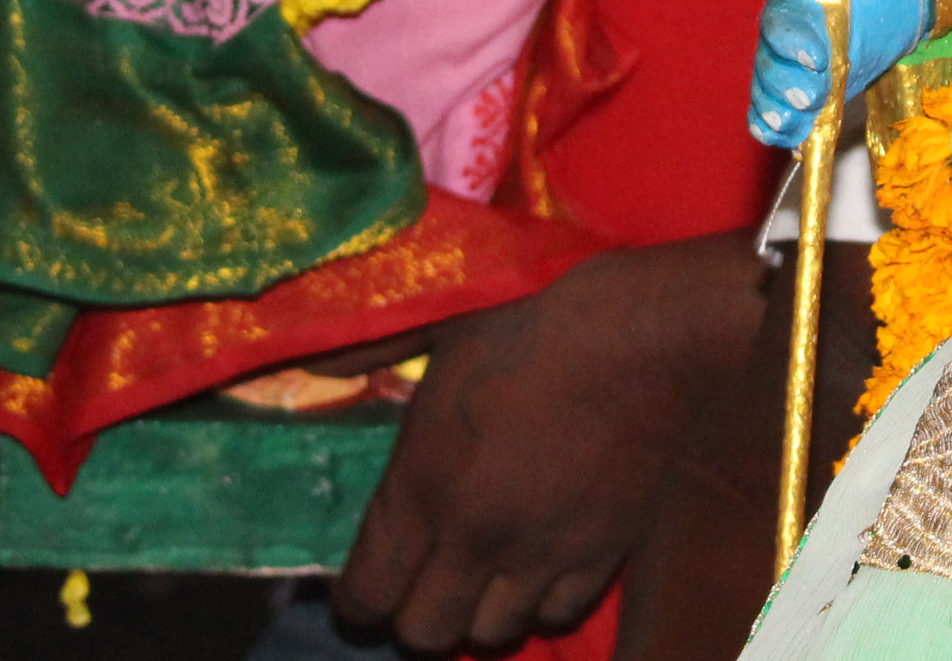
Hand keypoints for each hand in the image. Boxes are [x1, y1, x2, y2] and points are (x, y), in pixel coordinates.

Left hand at [336, 232, 766, 651]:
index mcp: (423, 484)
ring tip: (481, 576)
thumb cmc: (533, 321)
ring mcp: (542, 553)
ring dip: (479, 612)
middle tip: (422, 581)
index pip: (368, 591)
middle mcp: (475, 536)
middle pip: (425, 633)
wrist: (641, 335)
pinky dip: (541, 601)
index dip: (357, 600)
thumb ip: (368, 352)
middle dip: (414, 614)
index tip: (363, 587)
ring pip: (493, 635)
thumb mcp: (438, 327)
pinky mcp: (602, 554)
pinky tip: (537, 565)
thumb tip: (311, 364)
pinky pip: (558, 616)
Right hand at [748, 0, 929, 149]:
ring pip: (769, 94)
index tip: (816, 57)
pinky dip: (784, 131)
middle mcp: (786, 35)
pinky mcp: (812, 89)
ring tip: (791, 126)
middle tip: (809, 96)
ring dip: (776, 113)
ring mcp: (795, 65)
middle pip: (770, 65)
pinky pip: (785, 115)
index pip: (781, 24)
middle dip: (785, 84)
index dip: (792, 43)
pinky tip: (794, 142)